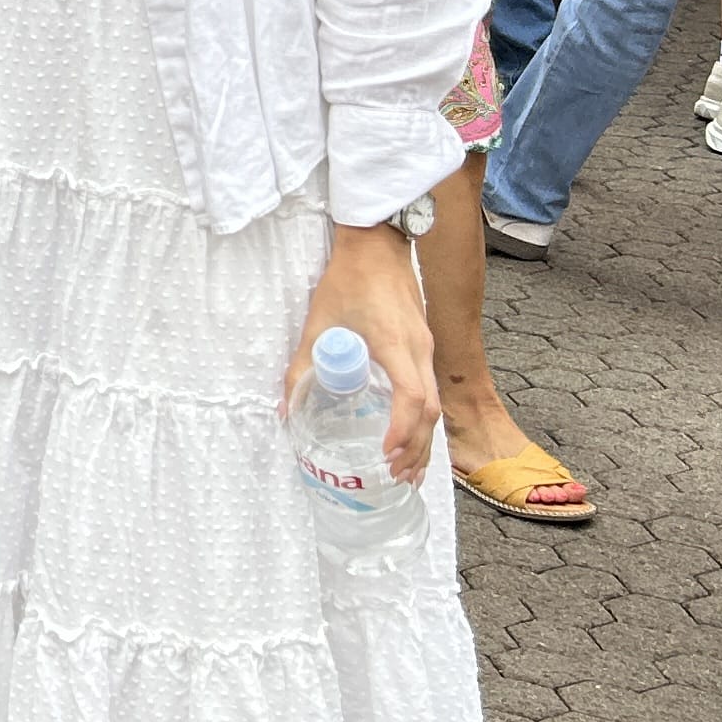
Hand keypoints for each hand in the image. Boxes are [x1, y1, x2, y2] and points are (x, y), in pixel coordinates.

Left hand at [291, 225, 439, 486]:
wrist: (376, 245)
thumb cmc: (347, 281)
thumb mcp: (316, 324)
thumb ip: (300, 367)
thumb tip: (286, 411)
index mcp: (396, 344)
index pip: (411, 397)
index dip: (401, 429)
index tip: (385, 453)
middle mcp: (420, 350)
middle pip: (430, 411)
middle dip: (415, 448)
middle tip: (395, 476)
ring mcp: (427, 348)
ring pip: (436, 403)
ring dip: (423, 439)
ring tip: (407, 470)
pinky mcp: (425, 345)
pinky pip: (432, 390)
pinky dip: (423, 420)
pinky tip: (411, 437)